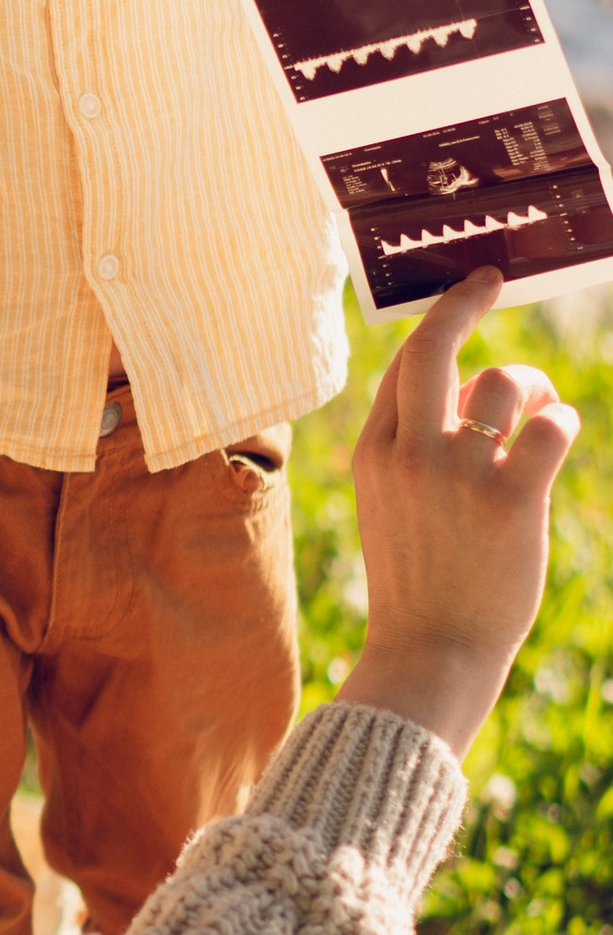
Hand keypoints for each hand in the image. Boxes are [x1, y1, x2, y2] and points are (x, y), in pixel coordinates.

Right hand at [338, 270, 578, 752]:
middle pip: (433, 346)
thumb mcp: (390, 509)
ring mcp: (457, 474)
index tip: (464, 298)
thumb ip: (411, 453)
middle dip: (464, 301)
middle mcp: (409, 454)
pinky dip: (561, 424)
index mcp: (373, 454)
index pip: (403, 366)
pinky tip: (554, 442)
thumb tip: (464, 399)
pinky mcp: (509, 499)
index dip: (438, 324)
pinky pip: (551, 426)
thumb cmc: (420, 584)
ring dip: (532, 387)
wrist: (430, 653)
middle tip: (490, 280)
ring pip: (503, 381)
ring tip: (537, 415)